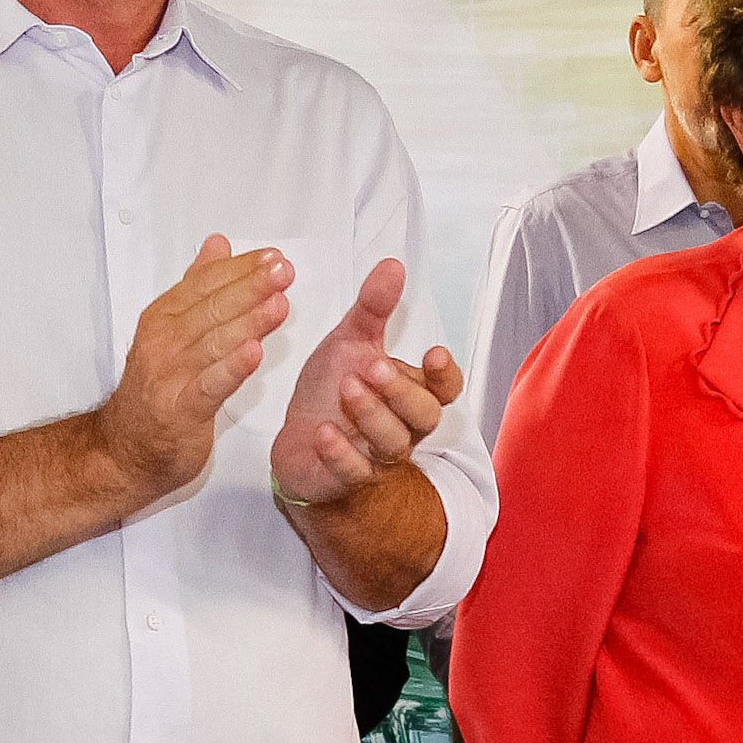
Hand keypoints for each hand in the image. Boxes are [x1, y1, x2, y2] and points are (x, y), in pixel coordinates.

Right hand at [90, 236, 292, 501]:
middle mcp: (162, 341)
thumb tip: (217, 244)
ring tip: (280, 304)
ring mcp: (169, 375)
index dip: (240, 268)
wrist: (124, 451)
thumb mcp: (173, 330)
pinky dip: (231, 368)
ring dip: (248, 322)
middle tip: (283, 272)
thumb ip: (197, 287)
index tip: (273, 257)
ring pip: (213, 342)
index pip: (205, 283)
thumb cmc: (156, 390)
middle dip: (250, 287)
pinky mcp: (179, 410)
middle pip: (211, 307)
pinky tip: (254, 353)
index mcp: (163, 317)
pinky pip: (209, 385)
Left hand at [271, 258, 462, 506]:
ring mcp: (376, 455)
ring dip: (372, 415)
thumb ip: (373, 308)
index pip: (445, 388)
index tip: (433, 353)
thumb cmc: (332, 392)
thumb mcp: (350, 342)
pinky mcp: (345, 477)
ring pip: (393, 444)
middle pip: (425, 417)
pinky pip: (354, 472)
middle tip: (373, 366)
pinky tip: (324, 432)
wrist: (297, 442)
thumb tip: (393, 264)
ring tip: (346, 387)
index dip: (444, 374)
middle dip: (401, 392)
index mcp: (410, 392)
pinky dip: (341, 453)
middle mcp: (402, 426)